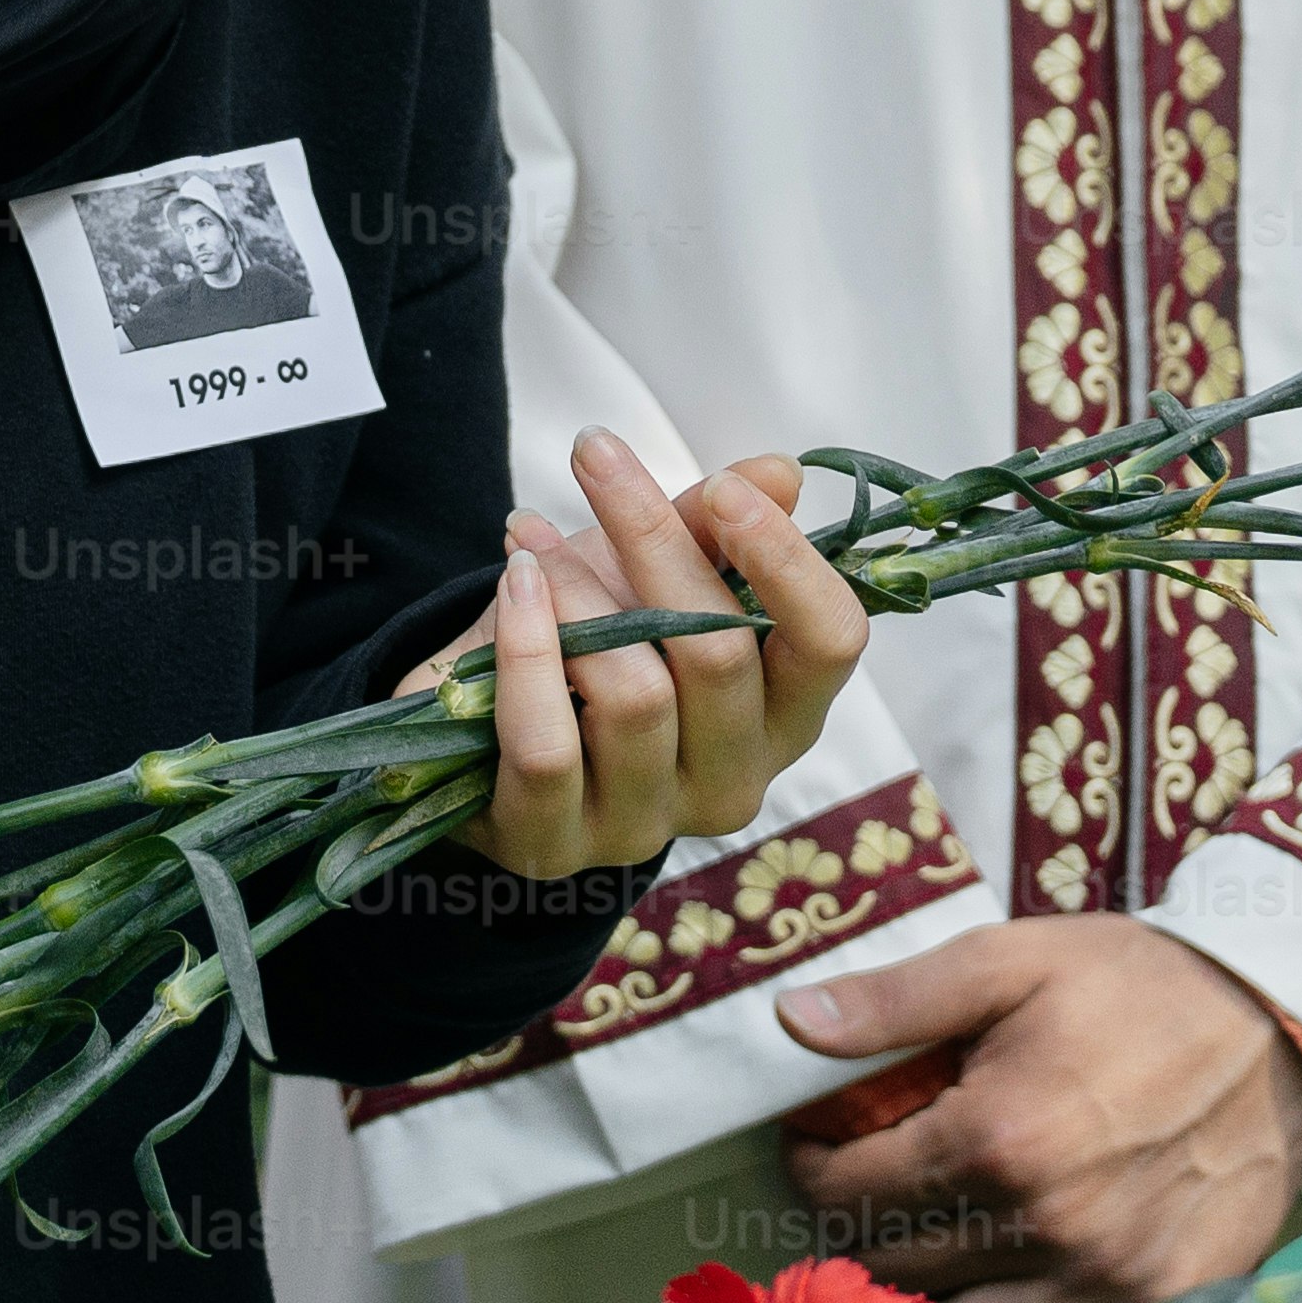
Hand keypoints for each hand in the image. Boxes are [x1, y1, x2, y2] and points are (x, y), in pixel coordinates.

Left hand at [447, 439, 871, 880]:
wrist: (470, 727)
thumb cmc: (590, 644)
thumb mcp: (651, 577)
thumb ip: (713, 530)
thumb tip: (779, 472)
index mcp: (782, 716)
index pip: (831, 643)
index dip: (787, 561)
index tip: (722, 486)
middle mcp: (732, 783)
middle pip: (720, 656)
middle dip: (652, 539)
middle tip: (593, 457)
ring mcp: (645, 825)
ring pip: (633, 695)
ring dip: (573, 593)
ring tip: (531, 547)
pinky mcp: (554, 846)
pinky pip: (547, 743)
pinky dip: (523, 650)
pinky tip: (510, 588)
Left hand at [773, 916, 1301, 1302]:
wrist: (1278, 1028)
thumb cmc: (1135, 986)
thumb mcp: (1008, 959)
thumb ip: (894, 1000)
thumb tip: (789, 1021)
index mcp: (993, 1138)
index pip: (851, 1190)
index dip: (814, 1167)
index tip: (815, 1147)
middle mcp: (1042, 1227)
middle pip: (897, 1268)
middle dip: (859, 1232)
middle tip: (864, 1197)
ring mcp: (1103, 1282)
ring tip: (914, 1258)